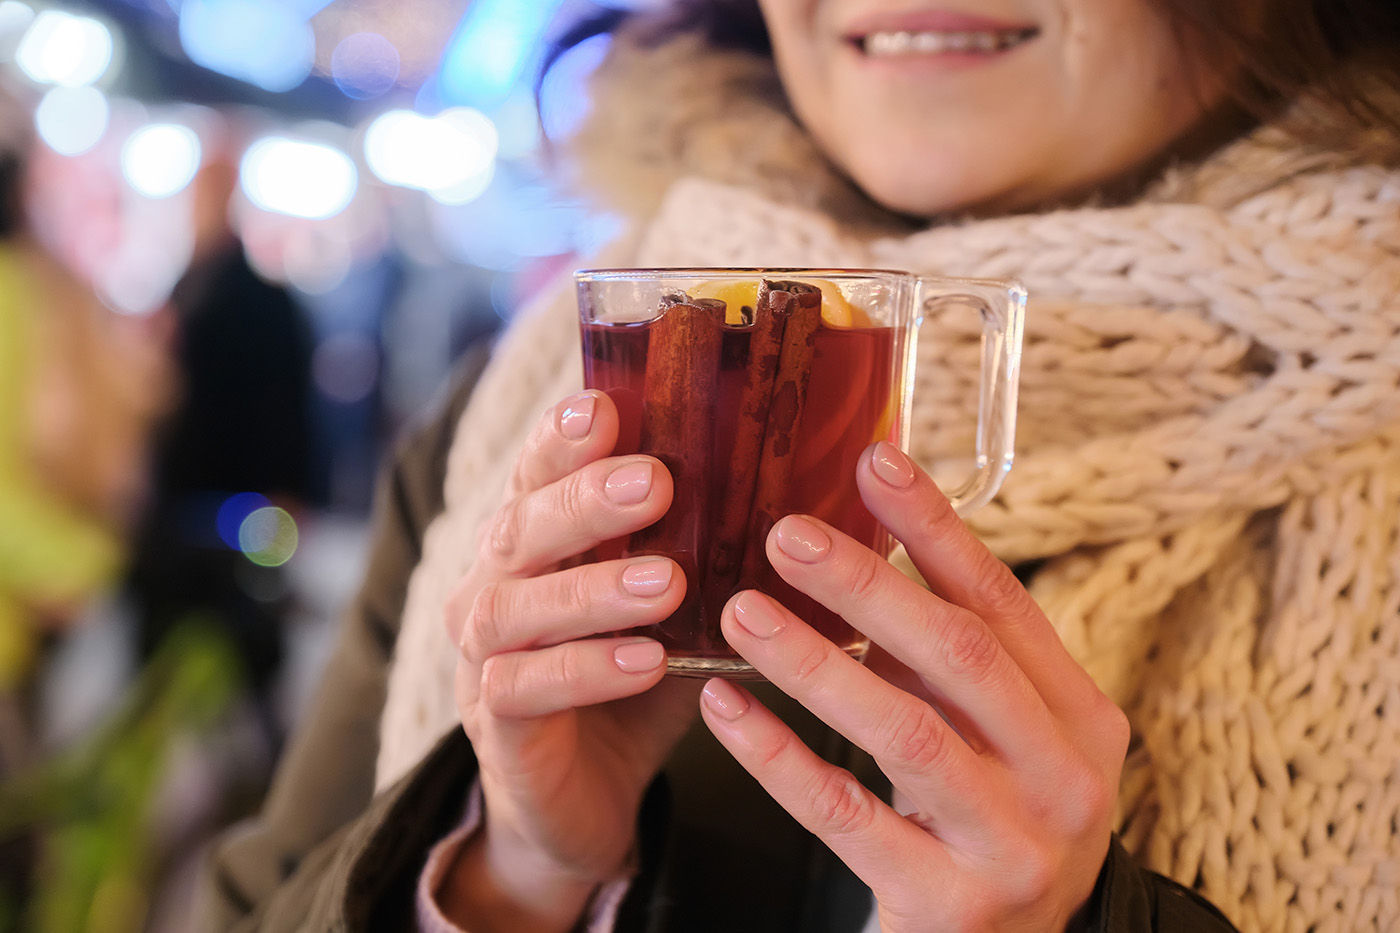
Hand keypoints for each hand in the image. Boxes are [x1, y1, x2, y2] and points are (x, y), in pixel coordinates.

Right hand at [440, 391, 700, 932]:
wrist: (581, 799)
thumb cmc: (633, 680)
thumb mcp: (675, 608)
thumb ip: (709, 552)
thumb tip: (806, 487)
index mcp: (534, 542)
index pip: (536, 474)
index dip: (562, 440)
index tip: (604, 405)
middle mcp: (493, 585)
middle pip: (520, 528)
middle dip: (585, 501)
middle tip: (655, 482)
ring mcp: (482, 656)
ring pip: (511, 607)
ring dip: (591, 590)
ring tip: (667, 581)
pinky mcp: (495, 723)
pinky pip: (524, 688)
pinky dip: (585, 671)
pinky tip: (645, 662)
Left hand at [700, 441, 1128, 931]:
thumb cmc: (990, 820)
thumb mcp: (997, 734)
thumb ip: (949, 654)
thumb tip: (862, 537)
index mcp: (1081, 717)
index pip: (1004, 603)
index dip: (937, 528)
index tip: (875, 461)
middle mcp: (1065, 779)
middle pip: (961, 657)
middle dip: (870, 586)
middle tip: (786, 533)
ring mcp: (1015, 847)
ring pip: (906, 735)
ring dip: (815, 663)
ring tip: (740, 610)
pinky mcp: (951, 904)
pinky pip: (847, 815)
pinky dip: (778, 757)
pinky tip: (724, 709)